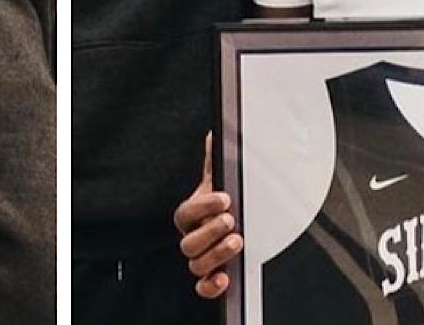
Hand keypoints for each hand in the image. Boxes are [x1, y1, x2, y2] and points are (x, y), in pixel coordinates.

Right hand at [174, 133, 240, 298]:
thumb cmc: (225, 207)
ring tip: (238, 241)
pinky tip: (224, 278)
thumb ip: (215, 163)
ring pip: (195, 263)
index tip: (225, 198)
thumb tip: (215, 135)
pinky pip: (201, 288)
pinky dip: (210, 285)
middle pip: (187, 242)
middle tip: (231, 219)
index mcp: (192, 217)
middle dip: (210, 231)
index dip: (203, 206)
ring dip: (216, 253)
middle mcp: (192, 239)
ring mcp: (200, 260)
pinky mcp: (210, 278)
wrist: (236, 229)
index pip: (186, 213)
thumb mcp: (221, 184)